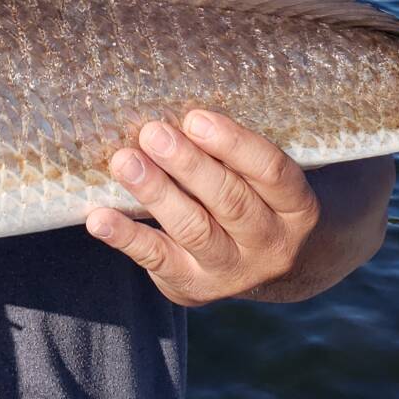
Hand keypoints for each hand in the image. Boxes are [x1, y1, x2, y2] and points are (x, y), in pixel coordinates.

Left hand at [86, 108, 322, 306]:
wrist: (273, 264)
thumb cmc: (260, 197)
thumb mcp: (267, 177)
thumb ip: (236, 152)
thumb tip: (176, 111)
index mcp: (298, 207)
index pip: (272, 172)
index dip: (234, 144)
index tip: (195, 118)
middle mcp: (273, 244)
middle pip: (230, 200)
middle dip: (188, 164)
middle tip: (152, 132)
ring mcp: (235, 271)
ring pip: (194, 230)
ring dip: (156, 193)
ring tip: (124, 162)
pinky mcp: (196, 288)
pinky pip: (159, 260)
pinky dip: (127, 238)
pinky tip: (100, 218)